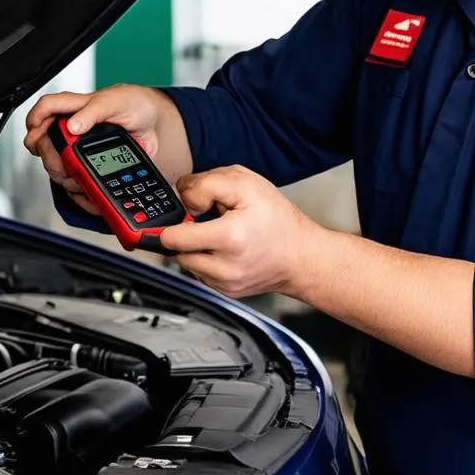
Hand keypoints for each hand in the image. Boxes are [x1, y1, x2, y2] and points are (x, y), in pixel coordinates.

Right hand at [23, 84, 191, 214]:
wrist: (155, 125)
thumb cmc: (134, 105)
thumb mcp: (115, 102)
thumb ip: (92, 111)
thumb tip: (72, 126)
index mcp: (75, 108)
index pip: (46, 110)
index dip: (35, 120)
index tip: (37, 133)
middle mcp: (72, 130)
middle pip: (44, 145)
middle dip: (50, 157)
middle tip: (64, 163)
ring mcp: (80, 150)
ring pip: (57, 167)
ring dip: (64, 176)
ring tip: (78, 176)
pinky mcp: (91, 167)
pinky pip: (77, 184)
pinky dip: (79, 192)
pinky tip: (88, 191)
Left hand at [159, 166, 318, 299]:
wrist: (303, 257)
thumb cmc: (281, 222)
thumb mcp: (248, 184)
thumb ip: (207, 183)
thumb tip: (182, 192)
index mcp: (228, 238)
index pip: (171, 237)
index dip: (176, 219)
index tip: (190, 213)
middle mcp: (223, 267)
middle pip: (175, 249)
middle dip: (187, 232)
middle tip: (211, 222)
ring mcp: (223, 283)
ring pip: (186, 262)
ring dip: (196, 248)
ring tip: (222, 237)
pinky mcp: (225, 291)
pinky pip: (200, 273)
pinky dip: (207, 261)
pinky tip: (228, 251)